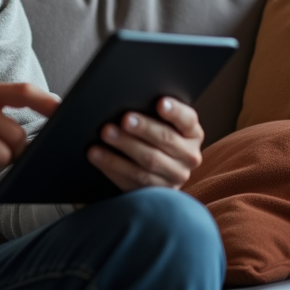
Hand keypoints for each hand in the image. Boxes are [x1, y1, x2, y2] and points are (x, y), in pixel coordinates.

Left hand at [86, 97, 203, 191]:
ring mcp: (175, 176)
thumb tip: (127, 96)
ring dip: (124, 147)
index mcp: (192, 133)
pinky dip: (113, 167)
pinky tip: (98, 156)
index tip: (160, 103)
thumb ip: (151, 111)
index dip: (174, 111)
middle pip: (165, 140)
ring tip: (105, 134)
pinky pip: (134, 181)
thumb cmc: (154, 135)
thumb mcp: (161, 122)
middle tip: (123, 119)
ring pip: (148, 163)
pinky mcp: (156, 193)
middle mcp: (189, 156)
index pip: (187, 120)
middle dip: (143, 129)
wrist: (157, 170)